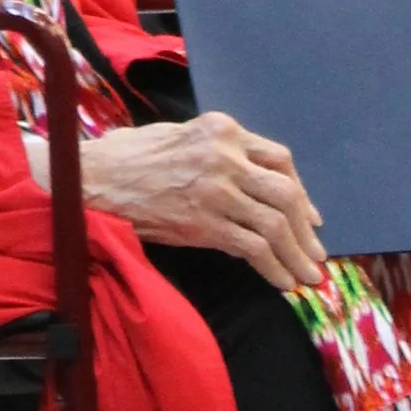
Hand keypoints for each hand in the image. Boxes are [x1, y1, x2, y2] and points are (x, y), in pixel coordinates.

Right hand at [78, 111, 328, 293]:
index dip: (301, 192)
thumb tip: (252, 182)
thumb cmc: (130, 157)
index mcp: (222, 129)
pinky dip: (273, 268)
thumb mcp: (180, 136)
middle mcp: (225, 155)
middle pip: (286, 193)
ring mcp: (216, 190)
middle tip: (316, 252)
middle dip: (307, 229)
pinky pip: (253, 248)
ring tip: (307, 276)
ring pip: (276, 224)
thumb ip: (220, 151)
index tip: (311, 217)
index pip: (280, 159)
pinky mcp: (204, 223)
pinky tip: (281, 281)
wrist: (93, 178)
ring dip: (298, 255)